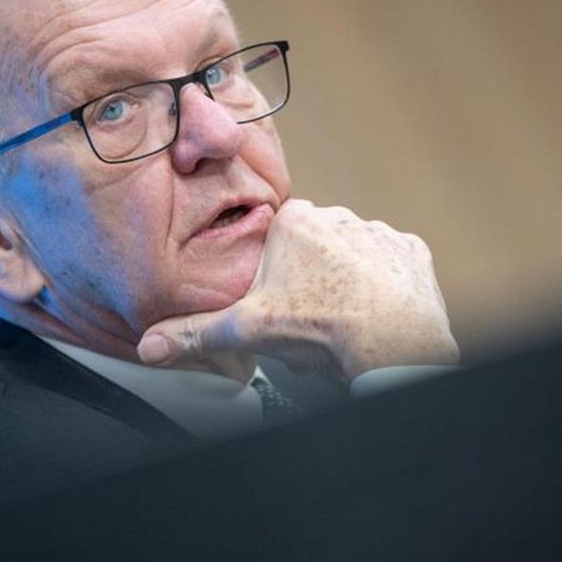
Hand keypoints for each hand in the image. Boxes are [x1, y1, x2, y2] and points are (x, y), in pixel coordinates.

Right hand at [137, 199, 459, 382]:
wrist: (390, 344)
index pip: (276, 238)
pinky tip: (375, 310)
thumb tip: (151, 345)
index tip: (279, 299)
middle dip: (310, 278)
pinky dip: (384, 285)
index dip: (274, 275)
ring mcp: (378, 233)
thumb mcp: (246, 330)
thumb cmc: (321, 329)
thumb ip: (194, 333)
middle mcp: (338, 216)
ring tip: (343, 317)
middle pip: (314, 247)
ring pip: (354, 255)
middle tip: (309, 315)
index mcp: (294, 223)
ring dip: (348, 280)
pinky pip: (392, 264)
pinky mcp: (410, 252)